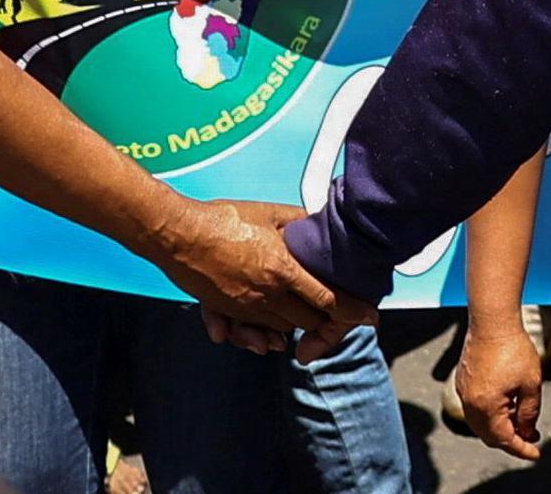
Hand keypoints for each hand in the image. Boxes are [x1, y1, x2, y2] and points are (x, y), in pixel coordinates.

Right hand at [160, 198, 350, 355]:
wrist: (179, 234)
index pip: (328, 299)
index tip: (371, 317)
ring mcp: (244, 307)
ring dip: (292, 331)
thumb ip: (298, 221)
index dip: (352, 310)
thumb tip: (319, 221)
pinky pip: (249, 332)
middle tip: (335, 318)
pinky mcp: (225, 311)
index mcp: (283, 270)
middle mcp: (267, 295)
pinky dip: (259, 336)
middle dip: (324, 323)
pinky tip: (264, 338)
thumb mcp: (268, 213)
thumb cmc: (224, 219)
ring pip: (279, 331)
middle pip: (307, 321)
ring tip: (300, 326)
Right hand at [452, 303, 544, 456]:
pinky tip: (507, 405)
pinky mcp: (463, 381)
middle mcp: (470, 403)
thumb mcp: (531, 384)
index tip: (535, 454)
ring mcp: (464, 392)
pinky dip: (491, 414)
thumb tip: (526, 431)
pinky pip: (475, 408)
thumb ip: (529, 412)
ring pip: (481, 423)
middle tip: (531, 437)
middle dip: (512, 439)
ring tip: (522, 421)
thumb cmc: (513, 348)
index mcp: (486, 407)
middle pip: (490, 435)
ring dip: (501, 427)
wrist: (492, 321)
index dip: (522, 450)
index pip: (504, 440)